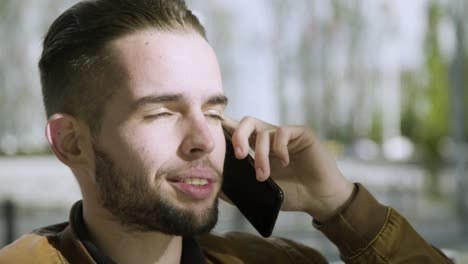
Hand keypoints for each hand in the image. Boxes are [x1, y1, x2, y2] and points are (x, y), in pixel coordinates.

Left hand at [222, 116, 353, 221]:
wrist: (318, 198)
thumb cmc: (291, 194)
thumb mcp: (260, 192)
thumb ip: (239, 188)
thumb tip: (216, 188)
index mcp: (257, 148)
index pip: (238, 131)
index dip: (225, 126)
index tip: (212, 130)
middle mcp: (270, 137)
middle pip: (247, 122)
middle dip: (238, 135)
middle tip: (238, 155)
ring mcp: (285, 134)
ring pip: (263, 132)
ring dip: (260, 156)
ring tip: (263, 176)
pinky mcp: (301, 133)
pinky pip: (283, 132)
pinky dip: (278, 148)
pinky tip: (284, 162)